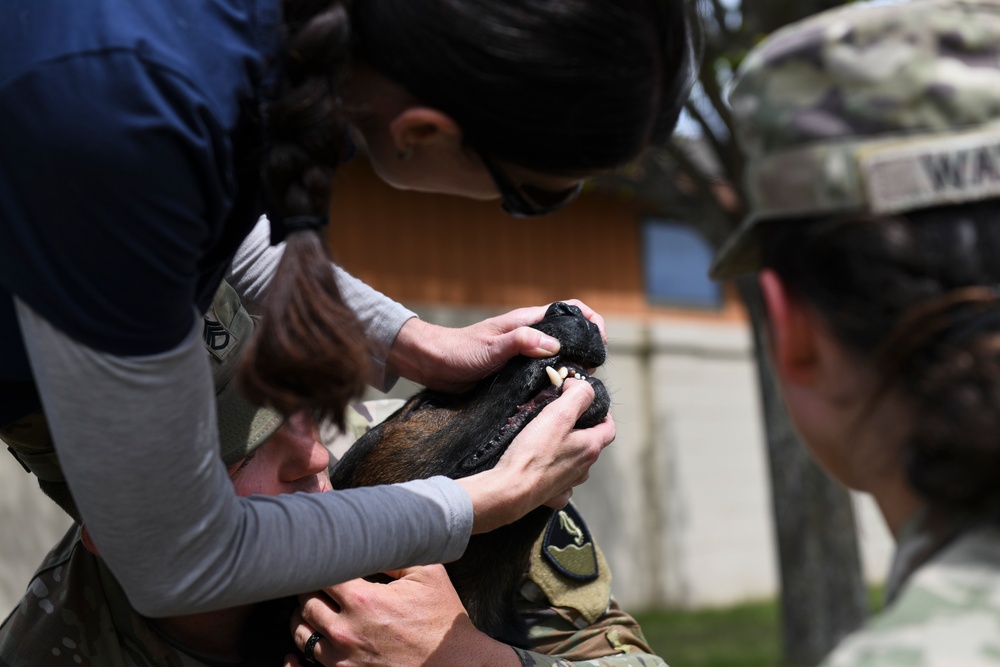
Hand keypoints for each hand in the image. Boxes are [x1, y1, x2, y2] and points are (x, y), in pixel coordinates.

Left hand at [287, 565, 519, 666]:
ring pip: (301, 632)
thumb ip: (395, 553)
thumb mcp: (427, 573)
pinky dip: (306, 645)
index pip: (322, 572)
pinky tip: (314, 633)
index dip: (322, 561)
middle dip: (310, 586)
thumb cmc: (441, 618)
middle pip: (306, 601)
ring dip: (304, 615)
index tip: (325, 555)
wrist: (454, 662)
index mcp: (363, 600)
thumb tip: (372, 540)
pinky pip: (309, 660)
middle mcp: (346, 630)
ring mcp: (343, 658)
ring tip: (314, 604)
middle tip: (319, 577)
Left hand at [386, 300, 605, 390]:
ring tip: (573, 389)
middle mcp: (530, 336)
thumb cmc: (458, 351)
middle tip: (585, 375)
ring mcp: (524, 354)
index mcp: (528, 322)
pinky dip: (554, 383)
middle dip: (585, 352)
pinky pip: (543, 374)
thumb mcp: (491, 347)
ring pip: (559, 358)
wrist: (432, 364)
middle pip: (571, 337)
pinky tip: (555, 399)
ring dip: (570, 370)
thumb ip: (521, 342)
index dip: (591, 322)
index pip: (571, 310)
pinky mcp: (516, 372)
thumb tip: (554, 345)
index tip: (600, 344)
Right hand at [458, 378, 614, 533]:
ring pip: (576, 462)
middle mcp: (584, 467)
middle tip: (563, 417)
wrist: (510, 489)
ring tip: (550, 439)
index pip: (608, 428)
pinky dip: (556, 472)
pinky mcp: (552, 494)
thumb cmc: (533, 453)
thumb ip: (577, 395)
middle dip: (581, 429)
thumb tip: (581, 386)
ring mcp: (568, 483)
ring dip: (568, 450)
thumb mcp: (558, 414)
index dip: (604, 414)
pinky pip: (560, 482)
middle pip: (591, 444)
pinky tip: (543, 465)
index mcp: (590, 447)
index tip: (592, 405)